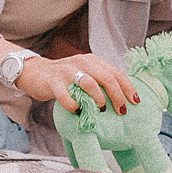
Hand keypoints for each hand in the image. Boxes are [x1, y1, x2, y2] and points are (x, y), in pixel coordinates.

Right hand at [17, 53, 140, 114]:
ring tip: (101, 110)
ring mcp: (67, 71)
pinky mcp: (53, 81)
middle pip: (106, 77)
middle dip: (117, 95)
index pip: (115, 72)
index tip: (136, 101)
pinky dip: (73, 105)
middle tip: (122, 111)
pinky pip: (65, 95)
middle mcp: (82, 63)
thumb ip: (99, 81)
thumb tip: (121, 99)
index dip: (127, 87)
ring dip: (98, 98)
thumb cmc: (65, 78)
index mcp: (92, 61)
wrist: (35, 72)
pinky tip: (77, 111)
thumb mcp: (84, 74)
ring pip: (89, 83)